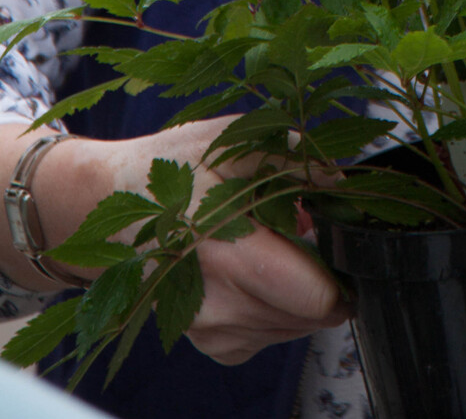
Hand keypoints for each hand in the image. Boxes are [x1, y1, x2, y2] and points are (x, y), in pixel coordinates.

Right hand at [15, 117, 350, 364]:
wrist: (106, 203)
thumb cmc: (171, 168)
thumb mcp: (233, 140)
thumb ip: (292, 156)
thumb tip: (340, 178)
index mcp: (227, 251)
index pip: (314, 295)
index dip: (343, 270)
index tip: (342, 239)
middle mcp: (217, 303)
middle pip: (309, 313)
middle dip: (324, 275)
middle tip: (308, 231)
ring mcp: (210, 329)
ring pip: (291, 327)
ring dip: (299, 291)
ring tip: (277, 243)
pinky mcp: (208, 341)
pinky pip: (266, 334)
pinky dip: (276, 306)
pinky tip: (257, 268)